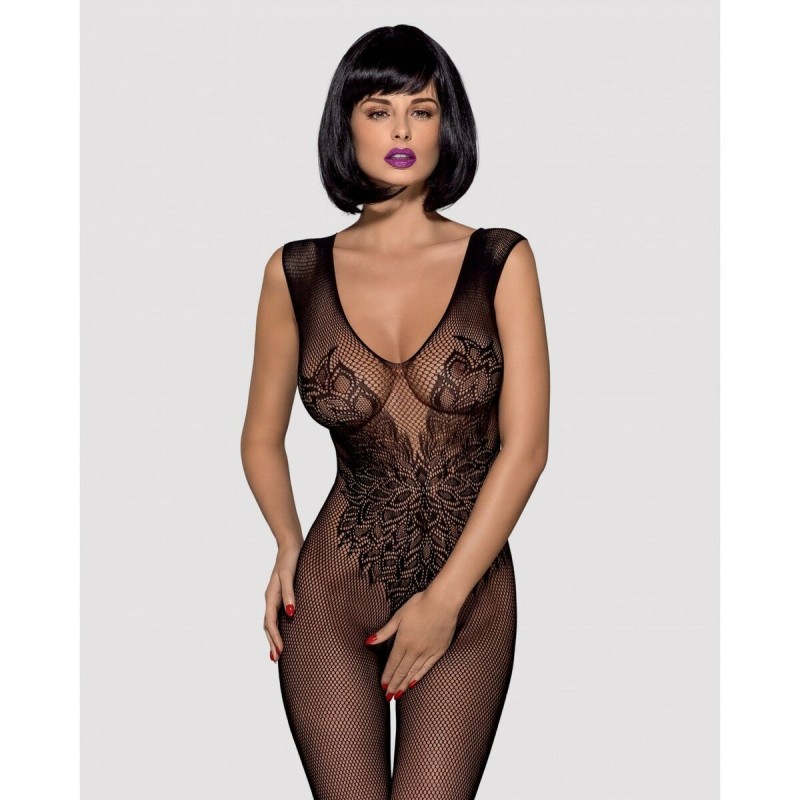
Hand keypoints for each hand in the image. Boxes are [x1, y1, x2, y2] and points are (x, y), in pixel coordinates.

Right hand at [263, 541, 301, 662]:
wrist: (291, 545)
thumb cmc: (291, 559)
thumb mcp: (289, 575)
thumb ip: (289, 593)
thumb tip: (291, 612)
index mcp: (271, 596)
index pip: (270, 623)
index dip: (274, 638)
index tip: (279, 653)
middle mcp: (271, 598)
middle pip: (268, 625)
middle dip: (271, 642)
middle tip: (275, 659)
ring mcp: (275, 597)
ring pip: (271, 621)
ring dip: (273, 637)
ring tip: (277, 652)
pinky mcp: (281, 594)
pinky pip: (277, 615)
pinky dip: (277, 626)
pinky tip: (284, 630)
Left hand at [365, 588, 460, 699]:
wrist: (443, 602)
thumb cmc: (419, 605)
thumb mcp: (399, 616)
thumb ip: (385, 632)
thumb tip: (369, 641)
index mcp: (403, 641)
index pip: (393, 663)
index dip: (387, 676)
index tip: (382, 686)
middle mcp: (415, 650)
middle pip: (402, 671)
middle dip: (394, 685)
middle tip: (388, 697)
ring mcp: (428, 651)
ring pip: (414, 672)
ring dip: (404, 684)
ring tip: (398, 695)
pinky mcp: (439, 650)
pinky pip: (427, 667)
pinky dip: (419, 676)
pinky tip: (413, 683)